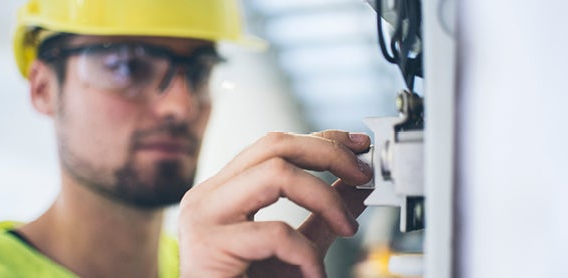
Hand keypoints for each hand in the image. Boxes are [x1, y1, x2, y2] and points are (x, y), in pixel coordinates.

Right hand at [178, 130, 372, 276]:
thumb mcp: (297, 250)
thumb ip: (322, 218)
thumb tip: (358, 189)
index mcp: (223, 192)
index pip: (274, 145)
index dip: (321, 139)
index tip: (359, 146)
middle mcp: (207, 197)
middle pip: (273, 145)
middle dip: (329, 154)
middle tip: (363, 174)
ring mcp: (203, 218)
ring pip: (274, 174)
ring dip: (324, 197)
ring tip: (347, 227)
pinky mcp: (209, 247)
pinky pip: (274, 233)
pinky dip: (306, 253)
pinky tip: (314, 274)